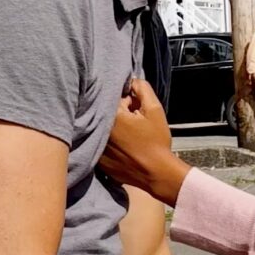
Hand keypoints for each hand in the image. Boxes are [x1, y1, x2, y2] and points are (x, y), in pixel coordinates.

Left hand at [101, 79, 188, 205]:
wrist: (156, 173)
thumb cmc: (157, 142)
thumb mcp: (155, 110)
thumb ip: (143, 89)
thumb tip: (132, 80)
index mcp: (112, 115)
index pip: (114, 98)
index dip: (128, 102)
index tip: (136, 110)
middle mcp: (99, 130)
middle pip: (106, 113)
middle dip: (119, 114)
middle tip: (134, 125)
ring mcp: (96, 147)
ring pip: (102, 129)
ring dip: (113, 129)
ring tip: (130, 138)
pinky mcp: (97, 161)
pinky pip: (100, 146)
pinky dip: (109, 145)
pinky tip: (124, 149)